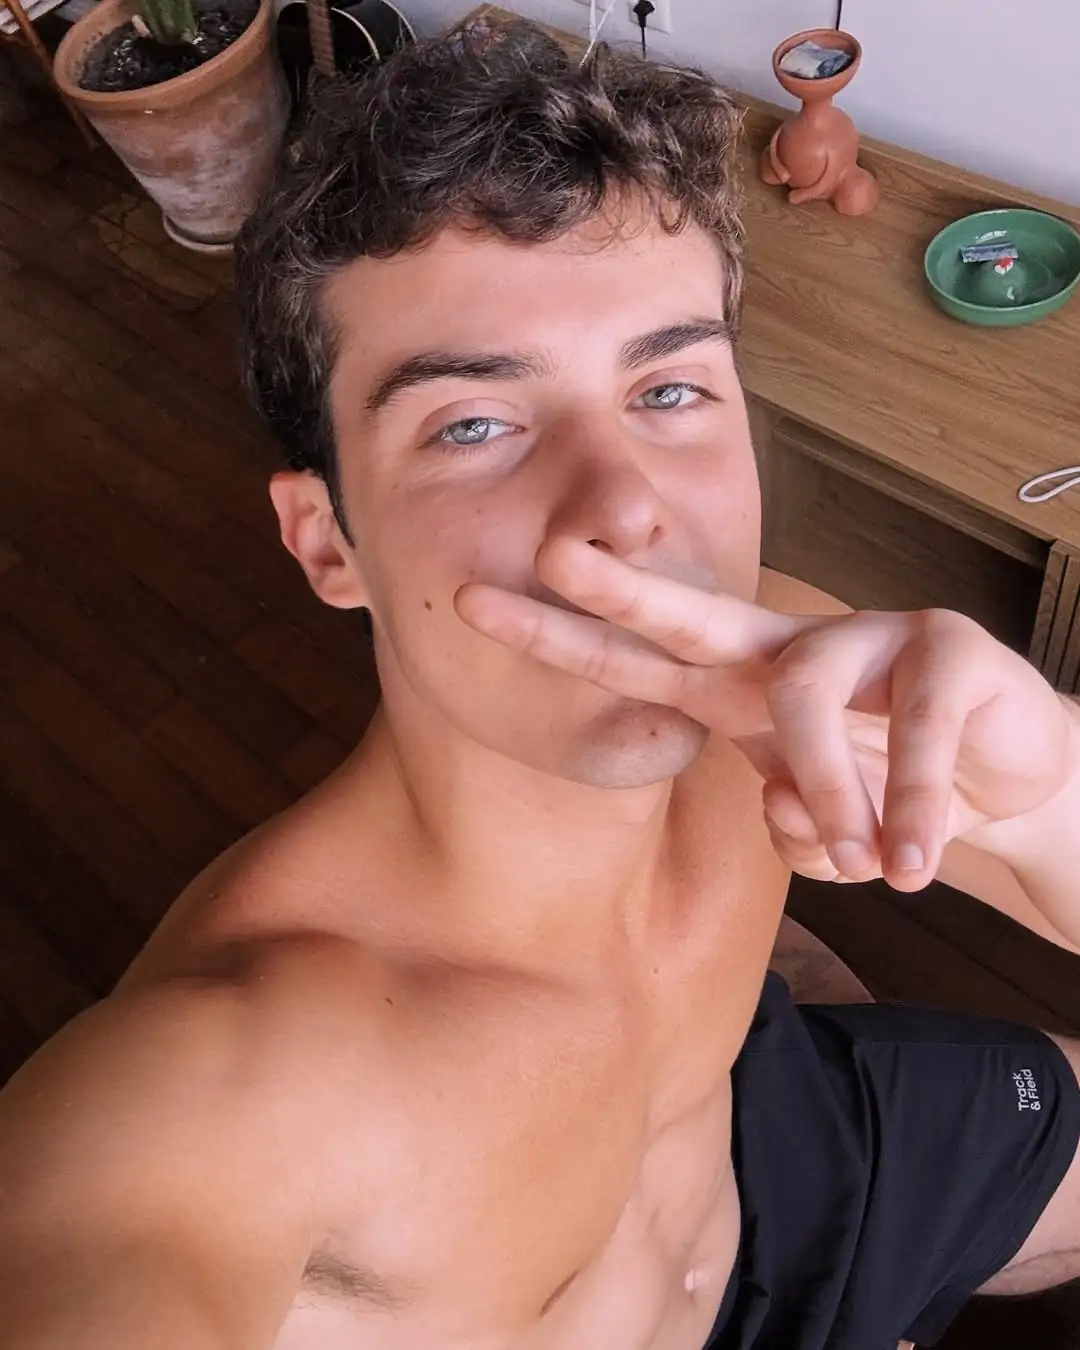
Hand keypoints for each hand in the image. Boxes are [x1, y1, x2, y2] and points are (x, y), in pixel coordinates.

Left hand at [456, 538, 1077, 889]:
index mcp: (741, 687)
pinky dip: (913, 808)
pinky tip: (914, 857)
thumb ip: (791, 817)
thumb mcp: (821, 814)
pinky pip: (912, 732)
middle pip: (689, 611)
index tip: (471, 603)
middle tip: (557, 555)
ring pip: (801, 696)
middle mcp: (788, 650)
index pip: (635, 659)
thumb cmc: (886, 785)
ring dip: (830, 792)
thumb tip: (794, 817)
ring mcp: (867, 639)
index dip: (558, 634)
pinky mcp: (948, 654)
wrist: (1004, 778)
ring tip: (870, 860)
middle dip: (619, 587)